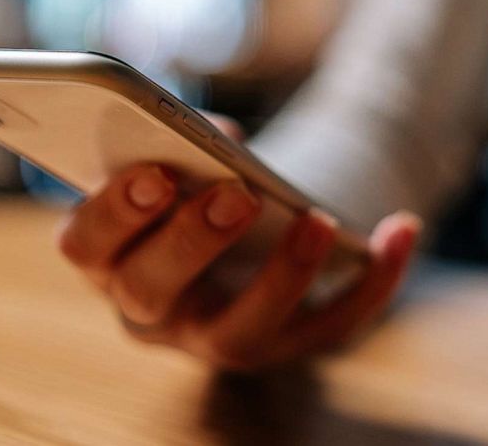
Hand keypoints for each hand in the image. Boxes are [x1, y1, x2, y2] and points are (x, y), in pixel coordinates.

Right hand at [57, 114, 421, 370]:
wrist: (251, 239)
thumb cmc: (199, 185)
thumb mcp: (183, 160)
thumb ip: (186, 142)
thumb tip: (222, 141)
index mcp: (110, 256)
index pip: (86, 247)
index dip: (114, 212)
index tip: (156, 172)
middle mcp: (152, 312)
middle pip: (153, 292)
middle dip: (192, 242)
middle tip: (236, 195)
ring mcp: (218, 339)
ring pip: (240, 331)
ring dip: (282, 277)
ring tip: (316, 221)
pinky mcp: (287, 345)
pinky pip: (332, 324)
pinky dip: (374, 281)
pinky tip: (401, 227)